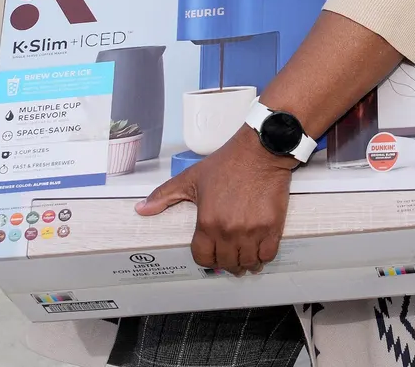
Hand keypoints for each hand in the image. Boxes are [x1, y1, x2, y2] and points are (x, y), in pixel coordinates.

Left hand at [135, 126, 295, 274]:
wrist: (261, 151)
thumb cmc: (228, 163)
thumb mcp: (192, 177)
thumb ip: (164, 195)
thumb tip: (142, 209)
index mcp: (207, 222)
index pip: (203, 258)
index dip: (207, 259)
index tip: (213, 256)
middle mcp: (228, 231)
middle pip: (227, 263)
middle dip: (228, 264)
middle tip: (231, 259)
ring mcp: (251, 231)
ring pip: (248, 262)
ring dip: (246, 264)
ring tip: (247, 260)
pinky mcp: (272, 227)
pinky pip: (268, 253)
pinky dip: (264, 256)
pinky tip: (261, 252)